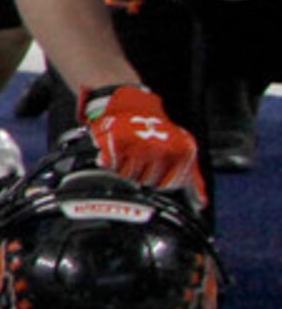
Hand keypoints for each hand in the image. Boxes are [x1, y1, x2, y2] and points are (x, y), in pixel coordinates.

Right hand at [81, 85, 205, 199]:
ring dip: (123, 167)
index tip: (155, 165)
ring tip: (128, 152)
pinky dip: (108, 160)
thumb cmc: (157, 131)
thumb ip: (193, 180)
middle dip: (140, 172)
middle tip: (139, 156)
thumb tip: (200, 203)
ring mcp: (140, 147)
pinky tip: (115, 151)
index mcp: (181, 153)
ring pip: (127, 176)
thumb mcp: (181, 152)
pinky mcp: (118, 143)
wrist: (132, 104)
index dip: (157, 179)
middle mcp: (162, 150)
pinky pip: (110, 165)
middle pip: (146, 181)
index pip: (166, 185)